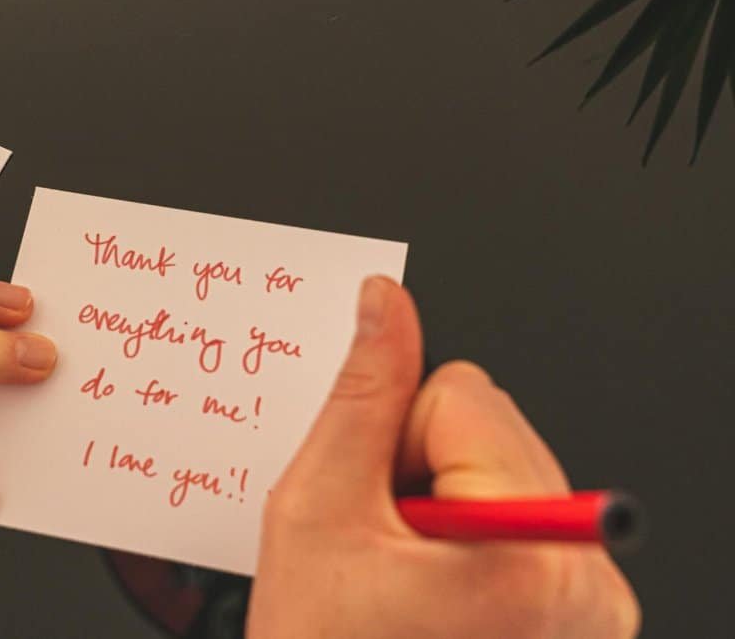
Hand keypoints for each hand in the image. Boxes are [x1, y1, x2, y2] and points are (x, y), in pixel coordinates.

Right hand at [247, 277, 638, 637]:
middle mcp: (586, 580)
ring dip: (443, 505)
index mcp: (527, 551)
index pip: (460, 394)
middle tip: (384, 550)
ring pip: (506, 468)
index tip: (372, 506)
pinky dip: (471, 537)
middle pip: (494, 428)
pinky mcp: (586, 617)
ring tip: (406, 580)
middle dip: (421, 471)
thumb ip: (360, 393)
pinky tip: (433, 590)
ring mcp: (594, 606)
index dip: (390, 441)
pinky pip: (526, 518)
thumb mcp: (317, 512)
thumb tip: (383, 304)